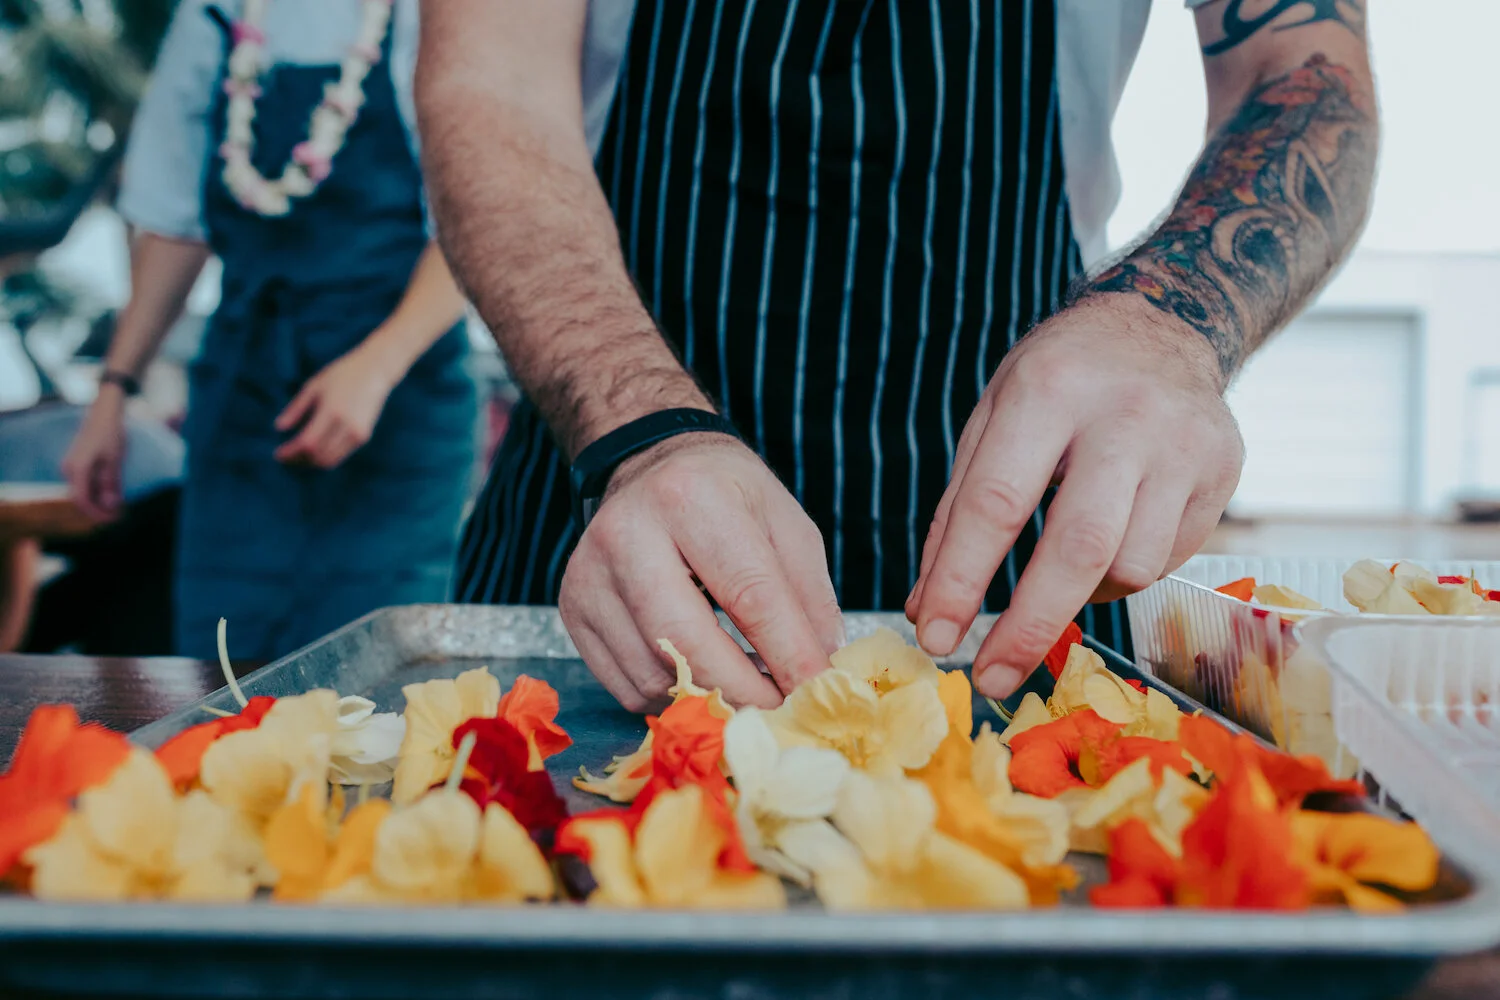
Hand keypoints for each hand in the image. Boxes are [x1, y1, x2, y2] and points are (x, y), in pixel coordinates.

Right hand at [61, 388, 127, 520]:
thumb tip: (110, 505)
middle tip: (119, 515)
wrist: (104, 413)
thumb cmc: (111, 434)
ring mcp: (71, 466)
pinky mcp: (76, 464)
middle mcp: (69, 469)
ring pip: (82, 491)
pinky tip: (111, 494)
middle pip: (81, 498)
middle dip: (99, 510)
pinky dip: (97, 492)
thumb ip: (111, 483)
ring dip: (98, 502)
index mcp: (77, 469)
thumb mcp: (115, 459)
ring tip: (118, 507)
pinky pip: (84, 483)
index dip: (97, 513)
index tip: (114, 519)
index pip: (82, 500)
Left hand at [274, 343, 399, 467]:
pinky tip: (315, 449)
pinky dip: (325, 456)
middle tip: (286, 456)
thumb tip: (278, 428)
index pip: (308, 442)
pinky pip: (340, 455)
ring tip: (298, 455)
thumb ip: (296, 408)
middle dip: (299, 460)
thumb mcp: (314, 386)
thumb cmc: (341, 374)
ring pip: (330, 460)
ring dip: (311, 462)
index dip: (291, 452)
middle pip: (318, 456)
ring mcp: (357, 433)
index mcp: (332, 411)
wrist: (375, 371)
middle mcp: (346, 426)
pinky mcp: (364, 436)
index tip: (278, 454)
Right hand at [559, 432, 844, 712]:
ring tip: (744, 681)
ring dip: (708, 695)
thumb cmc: (726, 498)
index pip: (749, 594)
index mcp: (691, 497)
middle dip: (743, 691)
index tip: (818, 692)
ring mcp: (590, 574)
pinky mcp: (572, 609)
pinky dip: (671, 693)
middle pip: (685, 642)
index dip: (789, 654)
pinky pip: (626, 685)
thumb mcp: (785, 523)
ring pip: (652, 674)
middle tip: (781, 709)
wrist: (649, 467)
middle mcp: (628, 532)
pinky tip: (698, 670)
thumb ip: (809, 597)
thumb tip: (820, 674)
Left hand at [907, 298, 1243, 697]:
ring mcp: (1185, 444)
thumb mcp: (992, 418)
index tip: (935, 636)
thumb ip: (957, 512)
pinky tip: (1109, 542)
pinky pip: (1166, 560)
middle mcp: (1126, 415)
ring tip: (1059, 573)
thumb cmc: (1058, 380)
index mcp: (1048, 390)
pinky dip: (1123, 574)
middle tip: (990, 677)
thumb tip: (926, 608)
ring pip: (1130, 565)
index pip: (997, 503)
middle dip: (1029, 626)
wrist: (1163, 323)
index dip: (961, 579)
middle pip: (1079, 547)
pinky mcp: (1224, 471)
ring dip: (1081, 595)